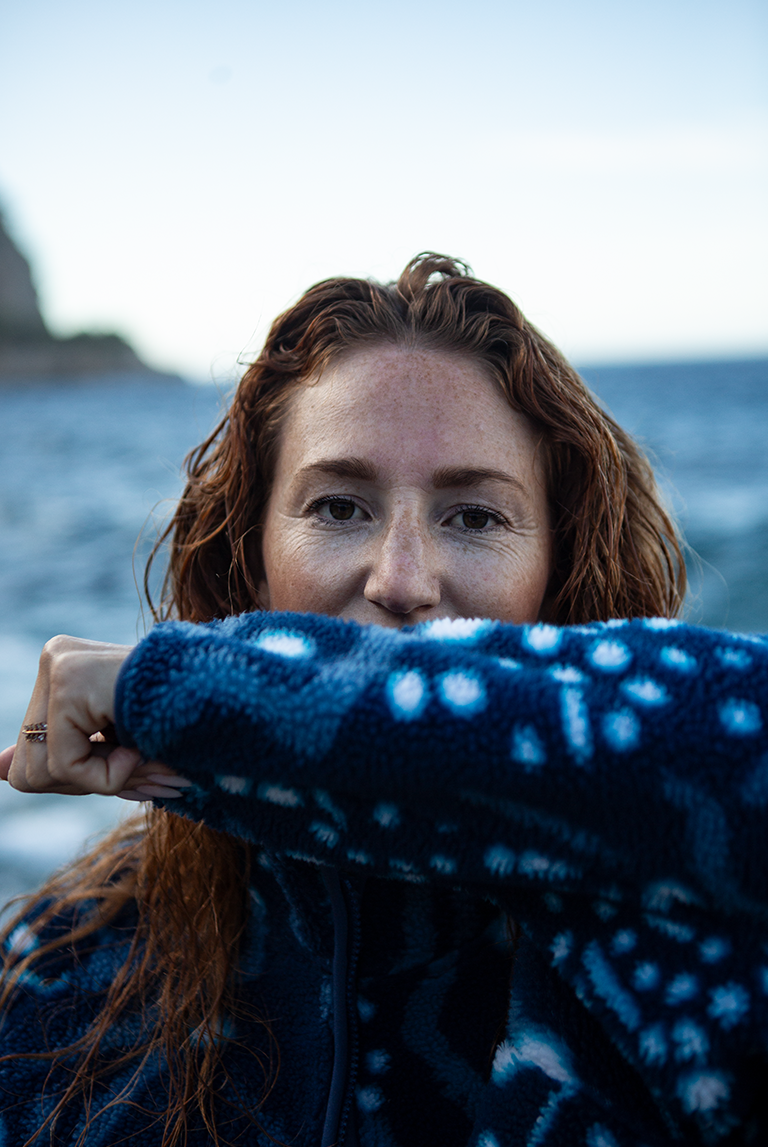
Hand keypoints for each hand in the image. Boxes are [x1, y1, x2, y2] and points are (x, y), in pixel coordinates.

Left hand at [0, 635, 189, 800]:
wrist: (224, 693)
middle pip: (28, 768)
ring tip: (145, 757)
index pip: (31, 755)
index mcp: (61, 668)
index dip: (78, 778)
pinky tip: (139, 748)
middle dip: (86, 783)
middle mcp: (53, 658)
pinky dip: (108, 774)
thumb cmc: (179, 719)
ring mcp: (58, 665)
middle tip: (143, 772)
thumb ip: (62, 756)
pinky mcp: (70, 681)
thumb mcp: (116, 743)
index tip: (129, 768)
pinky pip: (66, 763)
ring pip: (42, 771)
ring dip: (102, 780)